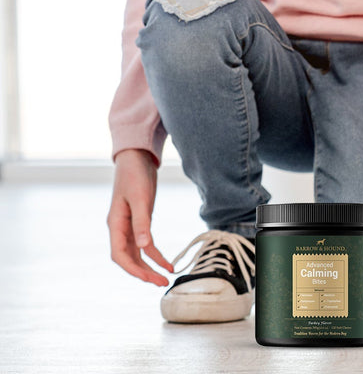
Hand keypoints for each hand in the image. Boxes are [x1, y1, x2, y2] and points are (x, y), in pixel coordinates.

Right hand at [107, 148, 173, 285]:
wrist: (137, 157)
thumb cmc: (135, 175)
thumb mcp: (140, 198)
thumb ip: (142, 222)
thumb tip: (144, 247)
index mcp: (115, 224)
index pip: (119, 255)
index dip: (132, 269)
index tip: (148, 279)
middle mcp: (120, 228)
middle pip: (129, 258)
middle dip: (144, 273)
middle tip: (161, 284)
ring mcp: (129, 226)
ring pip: (138, 254)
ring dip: (150, 266)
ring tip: (167, 278)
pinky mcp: (140, 221)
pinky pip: (146, 244)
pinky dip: (156, 254)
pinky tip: (168, 262)